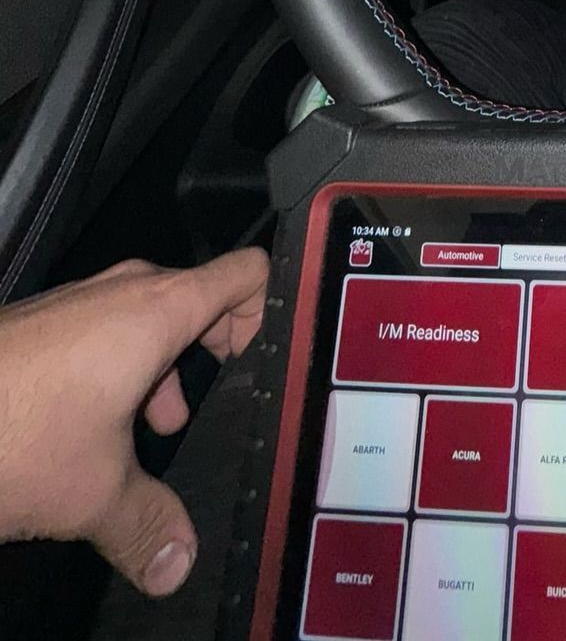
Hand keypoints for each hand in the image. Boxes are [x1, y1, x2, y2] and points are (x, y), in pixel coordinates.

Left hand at [0, 248, 267, 596]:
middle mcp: (121, 292)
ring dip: (159, 366)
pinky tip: (89, 430)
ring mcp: (77, 302)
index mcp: (157, 311)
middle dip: (210, 354)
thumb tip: (178, 560)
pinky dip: (113, 367)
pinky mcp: (41, 323)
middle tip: (209, 407)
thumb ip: (151, 524)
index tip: (266, 358)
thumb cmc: (12, 432)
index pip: (246, 274)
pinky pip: (101, 329)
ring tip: (149, 430)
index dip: (269, 309)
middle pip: (199, 298)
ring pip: (146, 317)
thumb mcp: (96, 493)